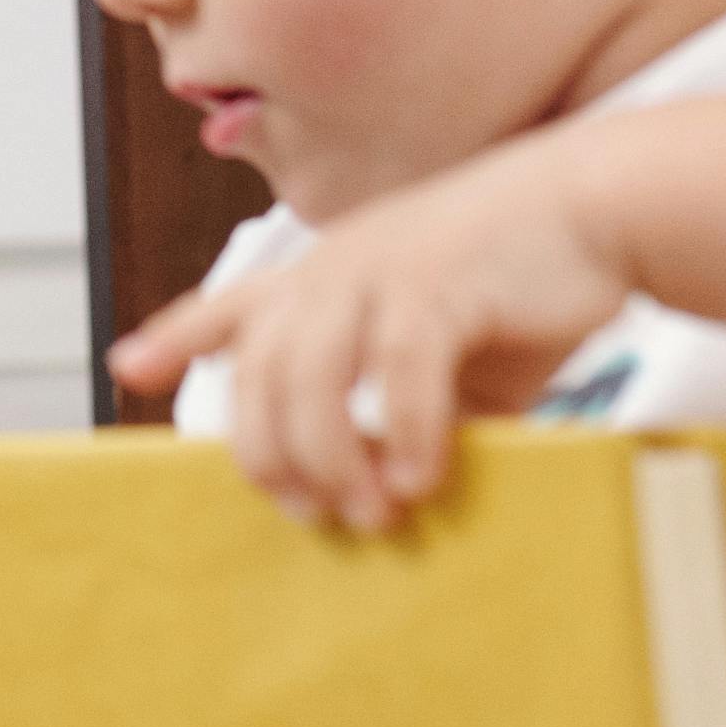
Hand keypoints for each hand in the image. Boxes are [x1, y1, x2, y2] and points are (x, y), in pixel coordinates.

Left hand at [112, 139, 638, 530]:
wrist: (596, 209)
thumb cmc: (518, 287)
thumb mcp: (445, 356)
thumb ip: (403, 410)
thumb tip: (389, 491)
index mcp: (325, 277)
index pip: (229, 307)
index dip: (177, 337)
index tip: (129, 369)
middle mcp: (333, 269)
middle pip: (256, 375)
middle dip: (272, 456)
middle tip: (314, 517)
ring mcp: (380, 270)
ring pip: (309, 378)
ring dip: (332, 457)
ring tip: (370, 513)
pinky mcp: (439, 283)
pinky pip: (398, 371)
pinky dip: (405, 433)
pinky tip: (423, 478)